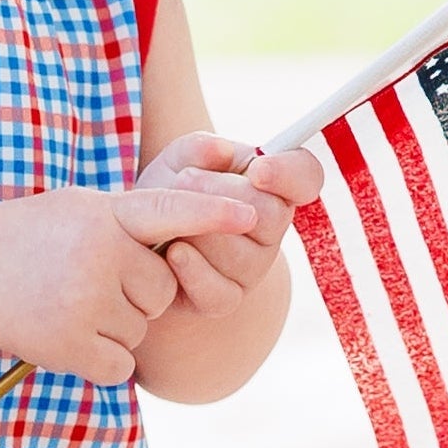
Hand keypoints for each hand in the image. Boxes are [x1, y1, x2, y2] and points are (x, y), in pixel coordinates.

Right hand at [0, 180, 266, 383]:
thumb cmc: (28, 240)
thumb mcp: (79, 210)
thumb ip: (133, 216)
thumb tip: (193, 220)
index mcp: (105, 214)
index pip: (170, 210)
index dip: (212, 215)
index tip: (252, 215)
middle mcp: (98, 253)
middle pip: (162, 289)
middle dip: (135, 293)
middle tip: (85, 281)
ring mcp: (84, 300)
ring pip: (141, 328)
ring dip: (113, 326)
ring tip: (67, 303)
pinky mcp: (72, 344)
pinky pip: (121, 364)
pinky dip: (100, 359)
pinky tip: (66, 336)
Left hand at [133, 134, 322, 321]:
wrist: (141, 238)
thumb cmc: (168, 192)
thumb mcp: (176, 160)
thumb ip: (198, 148)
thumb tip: (221, 150)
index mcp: (271, 187)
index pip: (306, 176)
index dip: (289, 172)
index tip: (258, 169)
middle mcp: (270, 229)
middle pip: (273, 215)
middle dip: (223, 194)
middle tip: (185, 180)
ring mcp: (251, 268)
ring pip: (243, 254)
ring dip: (200, 230)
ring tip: (172, 218)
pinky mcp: (225, 298)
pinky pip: (220, 291)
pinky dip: (193, 270)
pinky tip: (173, 252)